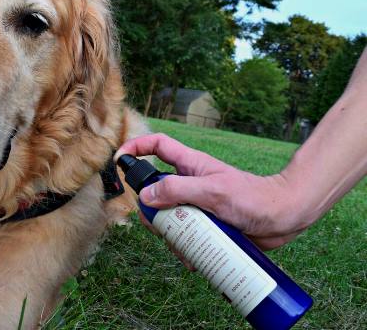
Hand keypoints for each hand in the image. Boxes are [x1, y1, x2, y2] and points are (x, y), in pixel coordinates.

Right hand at [115, 133, 308, 250]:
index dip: (136, 148)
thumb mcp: (212, 191)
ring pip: (168, 219)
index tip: (119, 160)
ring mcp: (197, 206)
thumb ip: (177, 190)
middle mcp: (190, 184)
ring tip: (184, 249)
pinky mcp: (206, 227)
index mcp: (190, 165)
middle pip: (155, 192)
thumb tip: (145, 195)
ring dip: (170, 236)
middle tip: (158, 225)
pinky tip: (194, 260)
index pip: (157, 146)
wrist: (285, 217)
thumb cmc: (253, 197)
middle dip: (151, 211)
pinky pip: (185, 237)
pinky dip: (185, 250)